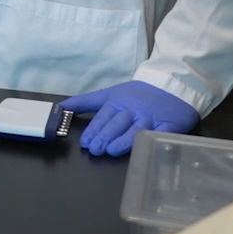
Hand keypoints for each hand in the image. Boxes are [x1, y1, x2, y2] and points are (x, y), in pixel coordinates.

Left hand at [60, 81, 199, 156]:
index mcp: (117, 102)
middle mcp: (133, 110)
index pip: (103, 117)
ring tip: (112, 150)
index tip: (85, 143)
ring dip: (124, 140)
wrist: (172, 83)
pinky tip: (144, 148)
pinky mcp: (170, 125)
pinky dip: (153, 140)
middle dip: (105, 136)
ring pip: (136, 130)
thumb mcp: (109, 94)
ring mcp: (151, 118)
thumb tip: (59, 108)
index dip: (94, 130)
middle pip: (117, 124)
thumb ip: (85, 103)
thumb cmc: (137, 93)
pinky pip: (161, 134)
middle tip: (95, 149)